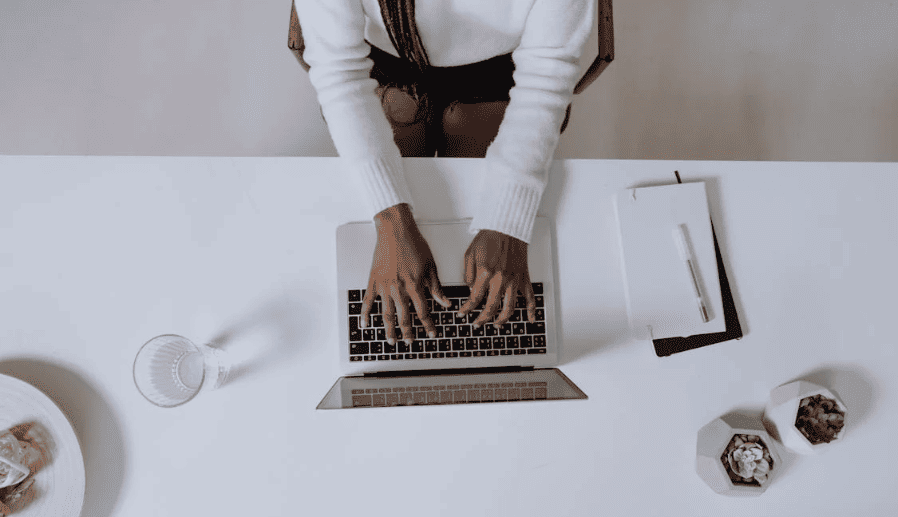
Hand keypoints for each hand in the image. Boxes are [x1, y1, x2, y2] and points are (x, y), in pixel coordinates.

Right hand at [360, 204, 450, 344]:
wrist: (395, 230)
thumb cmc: (413, 244)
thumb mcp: (431, 265)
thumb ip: (436, 287)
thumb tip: (445, 303)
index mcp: (415, 285)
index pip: (423, 312)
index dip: (428, 325)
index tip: (431, 333)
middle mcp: (399, 288)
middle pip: (403, 317)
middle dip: (408, 332)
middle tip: (410, 342)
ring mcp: (384, 286)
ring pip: (386, 314)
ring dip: (389, 330)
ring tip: (391, 340)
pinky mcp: (373, 280)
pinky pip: (368, 301)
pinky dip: (365, 314)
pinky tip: (365, 324)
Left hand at [457, 230, 536, 326]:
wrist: (507, 227)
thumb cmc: (489, 238)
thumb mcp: (470, 254)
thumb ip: (468, 274)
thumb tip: (470, 290)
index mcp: (485, 273)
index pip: (474, 298)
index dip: (466, 309)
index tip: (462, 314)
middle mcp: (500, 279)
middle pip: (491, 308)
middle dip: (482, 319)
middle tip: (477, 324)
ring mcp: (514, 280)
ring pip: (509, 307)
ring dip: (502, 319)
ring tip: (496, 325)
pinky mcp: (524, 277)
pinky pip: (530, 297)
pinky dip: (531, 310)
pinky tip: (530, 319)